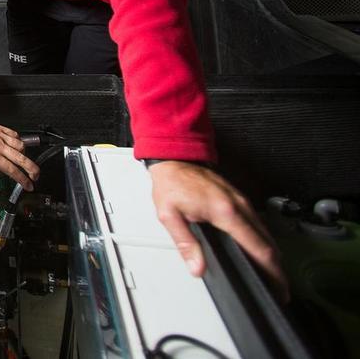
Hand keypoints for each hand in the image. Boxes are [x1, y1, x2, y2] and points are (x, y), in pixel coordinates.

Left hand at [0, 116, 39, 189]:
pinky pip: (16, 135)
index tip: (29, 186)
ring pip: (21, 146)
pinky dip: (19, 142)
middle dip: (32, 169)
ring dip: (25, 155)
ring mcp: (1, 136)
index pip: (12, 170)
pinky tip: (17, 146)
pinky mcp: (1, 128)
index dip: (22, 180)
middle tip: (35, 176)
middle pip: (22, 159)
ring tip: (23, 161)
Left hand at [149, 161, 288, 300]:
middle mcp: (240, 206)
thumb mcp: (169, 215)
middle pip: (268, 243)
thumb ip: (185, 243)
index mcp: (224, 212)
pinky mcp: (241, 200)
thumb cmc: (172, 184)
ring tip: (273, 277)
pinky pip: (259, 224)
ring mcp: (243, 202)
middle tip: (279, 289)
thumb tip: (196, 266)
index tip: (278, 285)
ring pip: (266, 233)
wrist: (176, 160)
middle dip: (277, 268)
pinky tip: (260, 253)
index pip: (257, 246)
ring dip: (272, 255)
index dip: (271, 270)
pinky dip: (264, 242)